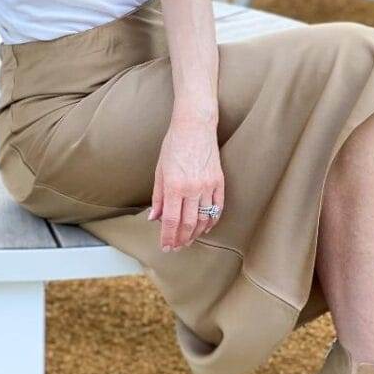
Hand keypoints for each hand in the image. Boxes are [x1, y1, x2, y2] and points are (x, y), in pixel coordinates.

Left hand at [149, 118, 223, 251]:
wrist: (195, 126)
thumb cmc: (174, 145)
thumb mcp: (160, 170)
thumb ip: (157, 197)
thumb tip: (154, 219)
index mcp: (174, 185)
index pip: (170, 220)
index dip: (167, 237)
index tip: (166, 246)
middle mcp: (192, 188)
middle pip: (188, 224)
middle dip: (181, 239)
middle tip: (176, 247)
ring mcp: (208, 185)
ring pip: (204, 219)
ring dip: (196, 233)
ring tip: (189, 239)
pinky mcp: (219, 181)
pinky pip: (217, 208)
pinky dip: (212, 221)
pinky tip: (206, 227)